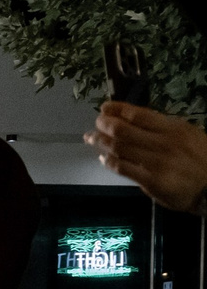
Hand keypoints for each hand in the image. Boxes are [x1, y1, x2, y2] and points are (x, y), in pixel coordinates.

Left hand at [90, 102, 206, 212]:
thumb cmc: (200, 158)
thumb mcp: (187, 135)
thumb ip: (162, 127)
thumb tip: (132, 118)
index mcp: (174, 128)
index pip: (139, 115)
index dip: (117, 109)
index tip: (105, 108)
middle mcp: (164, 143)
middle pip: (123, 130)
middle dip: (104, 124)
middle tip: (96, 124)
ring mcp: (156, 163)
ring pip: (119, 148)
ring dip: (101, 142)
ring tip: (92, 138)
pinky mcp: (151, 181)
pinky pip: (122, 168)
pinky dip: (109, 161)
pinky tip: (103, 158)